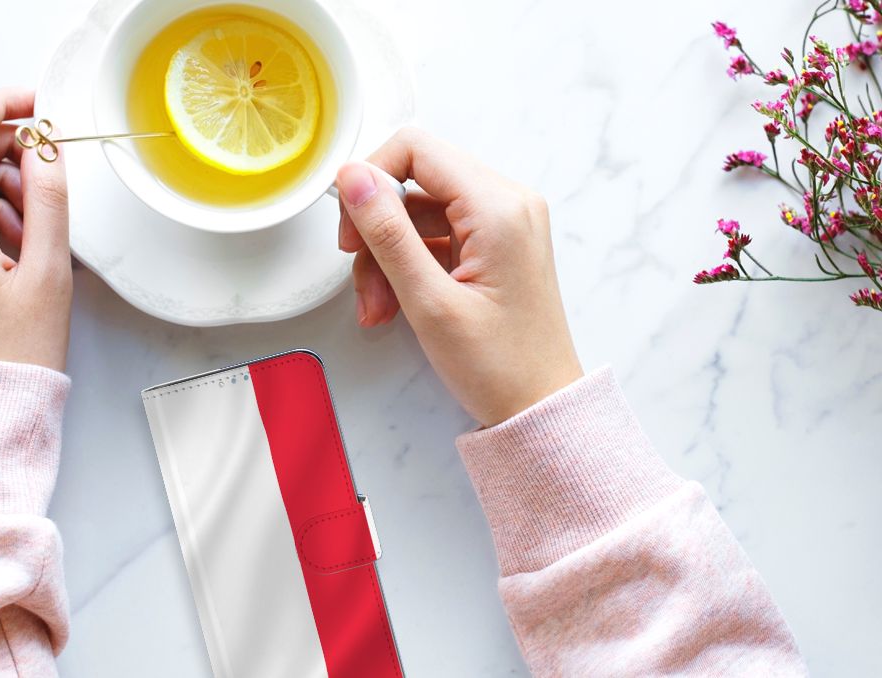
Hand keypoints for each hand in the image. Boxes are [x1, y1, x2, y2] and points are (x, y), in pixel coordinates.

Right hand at [336, 128, 581, 426]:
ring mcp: (502, 224)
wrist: (540, 408)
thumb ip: (387, 233)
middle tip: (360, 277)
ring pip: (419, 213)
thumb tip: (353, 177)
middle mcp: (507, 203)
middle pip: (415, 182)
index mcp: (499, 207)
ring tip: (378, 308)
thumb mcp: (429, 301)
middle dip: (377, 230)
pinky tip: (395, 306)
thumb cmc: (499, 366)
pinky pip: (436, 237)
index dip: (371, 179)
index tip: (350, 226)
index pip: (416, 149)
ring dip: (387, 257)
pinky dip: (408, 267)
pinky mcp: (495, 245)